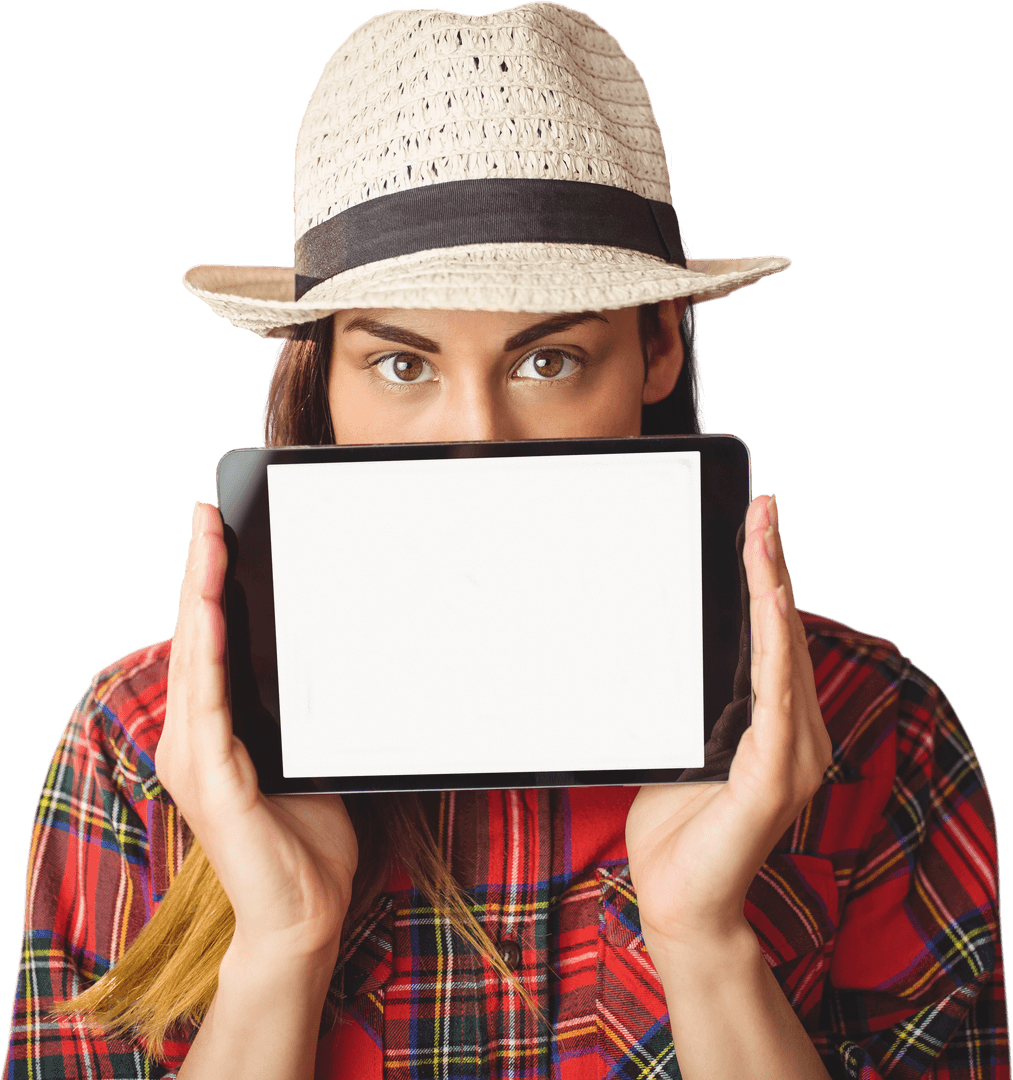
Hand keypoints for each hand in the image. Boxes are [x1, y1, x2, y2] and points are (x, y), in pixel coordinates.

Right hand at [155, 502, 357, 962]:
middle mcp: (191, 739)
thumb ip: (294, 710)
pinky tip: (208, 610)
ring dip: (198, 595)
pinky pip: (208, 702)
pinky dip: (207, 652)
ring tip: (204, 542)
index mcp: (211, 733)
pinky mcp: (210, 776)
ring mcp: (194, 757)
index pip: (208, 648)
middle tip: (206, 518)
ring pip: (195, 659)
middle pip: (194, 640)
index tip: (214, 537)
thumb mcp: (302, 754)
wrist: (302, 911)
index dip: (206, 590)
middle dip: (198, 574)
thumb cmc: (306, 836)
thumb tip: (318, 657)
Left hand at [626, 494, 831, 961]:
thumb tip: (678, 644)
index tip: (758, 526)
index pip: (773, 639)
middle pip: (782, 634)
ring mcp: (793, 754)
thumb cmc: (677, 826)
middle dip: (771, 566)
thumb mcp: (685, 743)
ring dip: (772, 587)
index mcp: (777, 724)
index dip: (769, 580)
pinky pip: (776, 698)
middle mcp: (796, 733)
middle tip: (763, 509)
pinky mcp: (776, 776)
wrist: (679, 899)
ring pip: (782, 653)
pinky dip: (774, 645)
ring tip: (764, 535)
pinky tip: (772, 602)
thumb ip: (699, 701)